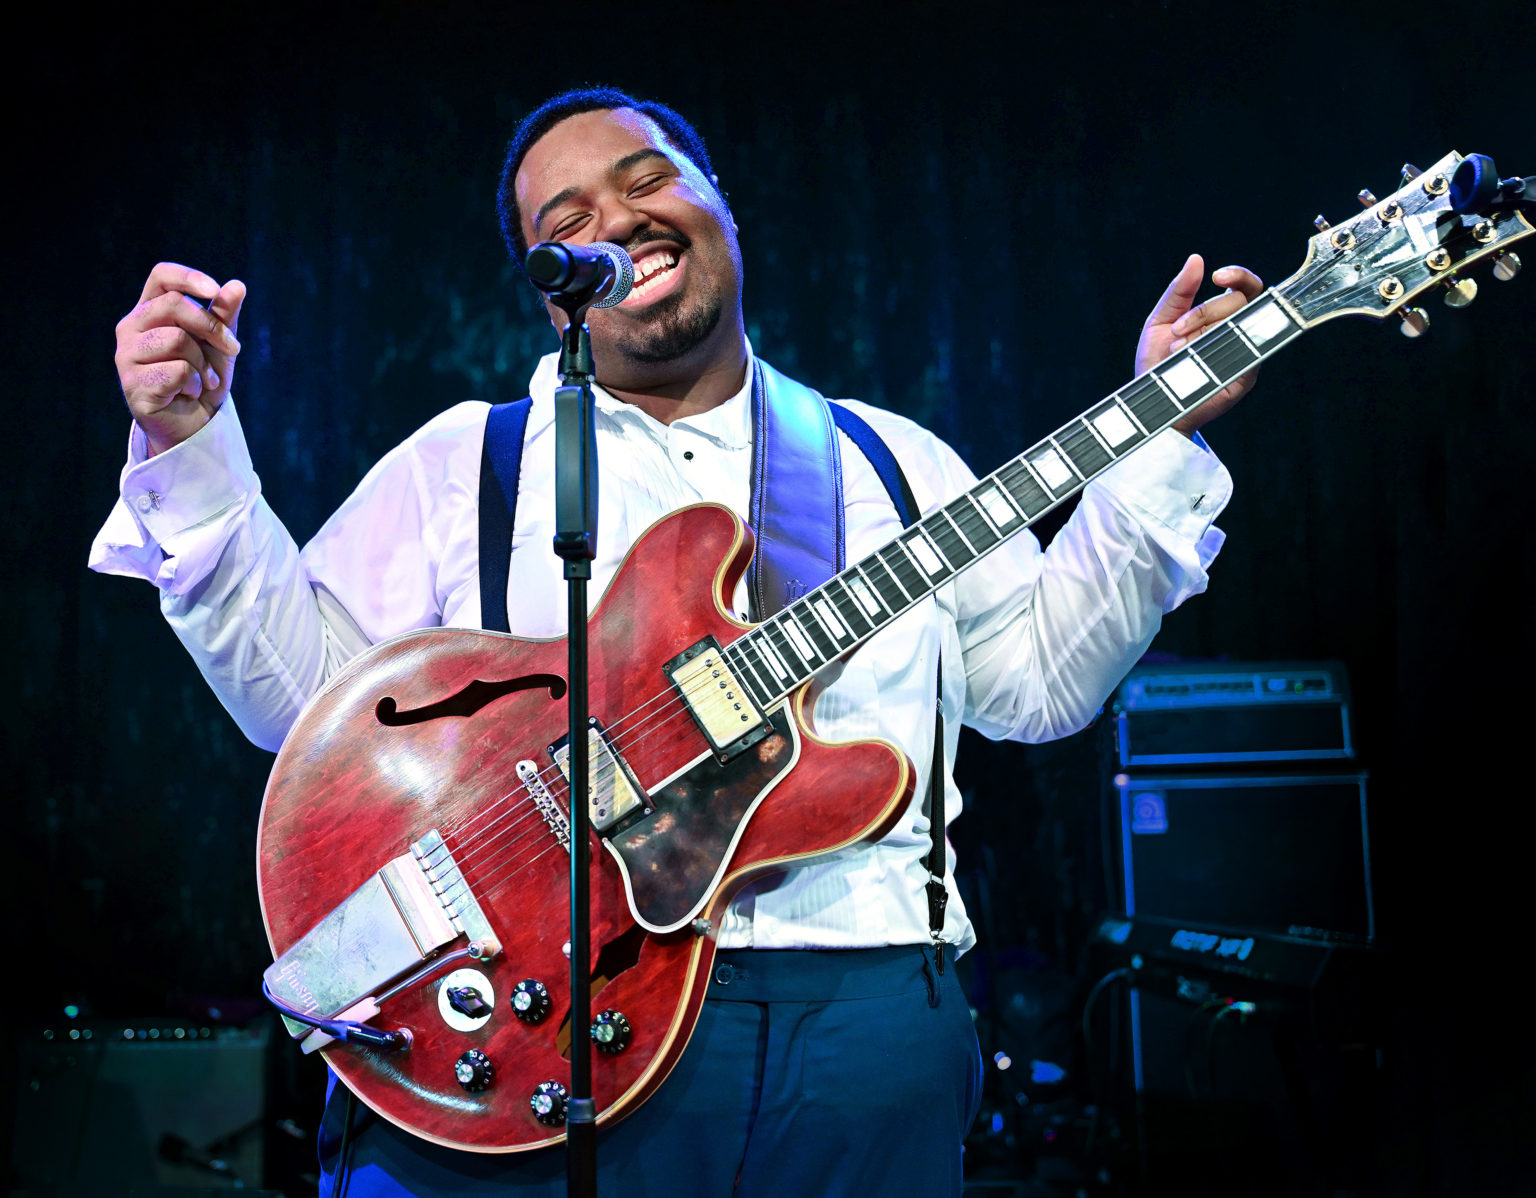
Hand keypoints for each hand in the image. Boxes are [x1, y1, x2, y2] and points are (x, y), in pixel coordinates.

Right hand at [115, 262, 245, 454]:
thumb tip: (238, 286)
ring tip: (203, 380)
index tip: (214, 290)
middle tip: (232, 348)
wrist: (196, 425)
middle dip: (212, 327)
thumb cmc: (203, 379)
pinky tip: (188, 394)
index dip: (188, 277)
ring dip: (203, 364)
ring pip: (176, 339)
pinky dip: (194, 384)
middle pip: (174, 305)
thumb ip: (224, 316)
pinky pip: (176, 371)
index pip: (161, 277)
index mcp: (150, 311)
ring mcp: (126, 355)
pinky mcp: (132, 383)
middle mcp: (131, 328)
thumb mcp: (219, 345)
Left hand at [1136, 254, 1262, 434]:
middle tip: (1177, 330)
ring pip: (1240, 324)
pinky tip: (1188, 359)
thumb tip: (1196, 259)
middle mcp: (1238, 331)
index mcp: (1221, 315)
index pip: (1245, 287)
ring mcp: (1244, 353)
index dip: (1239, 276)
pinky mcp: (1245, 376)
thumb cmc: (1157, 363)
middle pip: (1240, 303)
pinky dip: (1212, 351)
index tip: (1218, 276)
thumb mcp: (1161, 320)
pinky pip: (1243, 352)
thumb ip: (1179, 291)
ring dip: (1204, 331)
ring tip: (1177, 348)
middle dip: (1205, 312)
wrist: (1150, 400)